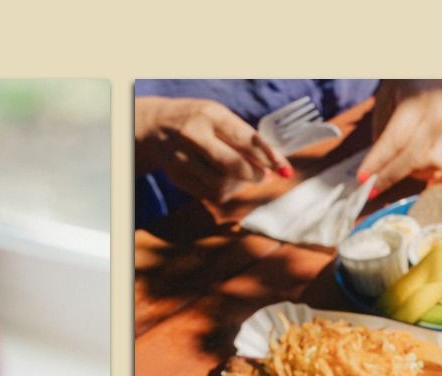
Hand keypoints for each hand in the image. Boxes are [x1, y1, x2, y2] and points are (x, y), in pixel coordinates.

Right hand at [135, 96, 289, 202]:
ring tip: (243, 176)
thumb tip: (272, 167)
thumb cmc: (199, 120)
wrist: (157, 125)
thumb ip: (243, 138)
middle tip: (265, 176)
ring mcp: (183, 158)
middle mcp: (194, 135)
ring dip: (239, 185)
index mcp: (211, 116)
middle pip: (234, 166)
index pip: (246, 140)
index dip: (268, 157)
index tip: (285, 170)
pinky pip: (209, 193)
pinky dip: (224, 190)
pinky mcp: (177, 177)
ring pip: (222, 184)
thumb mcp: (219, 117)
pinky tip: (224, 180)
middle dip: (255, 175)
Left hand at [359, 80, 441, 190]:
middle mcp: (437, 119)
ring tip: (386, 172)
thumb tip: (375, 163)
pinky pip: (435, 168)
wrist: (440, 75)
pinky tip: (406, 166)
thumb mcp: (385, 96)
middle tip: (368, 190)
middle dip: (388, 177)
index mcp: (418, 104)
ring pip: (426, 167)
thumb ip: (380, 127)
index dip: (378, 161)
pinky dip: (418, 173)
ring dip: (403, 175)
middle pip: (412, 157)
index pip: (395, 139)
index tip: (362, 178)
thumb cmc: (407, 84)